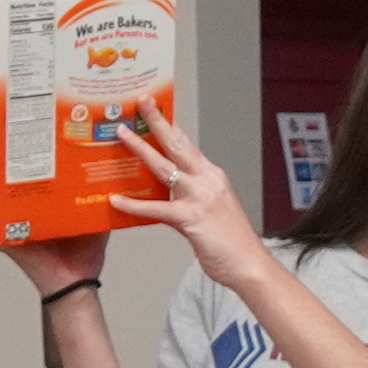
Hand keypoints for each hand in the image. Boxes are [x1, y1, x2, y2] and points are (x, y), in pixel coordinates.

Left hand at [105, 105, 274, 292]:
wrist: (250, 264)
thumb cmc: (233, 242)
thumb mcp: (212, 210)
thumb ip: (189, 197)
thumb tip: (167, 192)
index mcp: (212, 176)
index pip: (187, 145)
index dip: (171, 126)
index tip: (156, 109)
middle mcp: (207, 180)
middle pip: (177, 144)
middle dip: (157, 121)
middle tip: (142, 102)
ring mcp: (199, 197)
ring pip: (164, 166)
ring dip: (140, 149)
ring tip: (121, 134)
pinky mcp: (191, 218)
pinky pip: (156, 208)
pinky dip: (134, 205)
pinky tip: (116, 202)